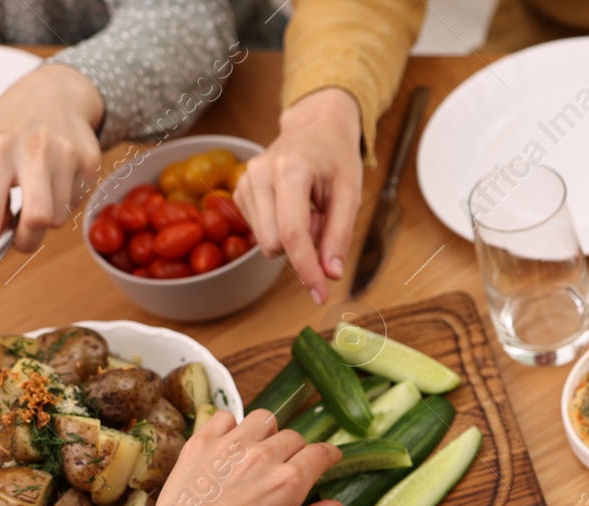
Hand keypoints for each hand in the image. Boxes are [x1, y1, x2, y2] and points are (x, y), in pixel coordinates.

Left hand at [0, 63, 103, 283]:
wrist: (57, 90)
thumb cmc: (16, 124)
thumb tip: (3, 238)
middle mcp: (34, 151)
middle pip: (39, 218)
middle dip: (28, 240)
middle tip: (20, 239)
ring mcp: (67, 156)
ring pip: (59, 217)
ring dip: (46, 218)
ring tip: (39, 191)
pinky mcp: (91, 162)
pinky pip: (76, 203)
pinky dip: (64, 202)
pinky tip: (59, 178)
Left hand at [105, 409, 342, 505]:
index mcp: (288, 484)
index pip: (320, 453)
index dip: (328, 455)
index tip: (327, 458)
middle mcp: (263, 457)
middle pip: (294, 437)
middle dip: (296, 451)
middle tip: (284, 469)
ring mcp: (231, 445)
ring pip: (265, 419)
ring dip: (268, 433)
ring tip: (259, 452)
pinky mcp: (203, 441)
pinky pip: (227, 417)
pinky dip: (233, 428)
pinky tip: (230, 449)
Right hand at [234, 88, 362, 304]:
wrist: (315, 127)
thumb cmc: (335, 157)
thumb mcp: (350, 194)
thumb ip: (339, 235)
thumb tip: (330, 274)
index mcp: (290, 170)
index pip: (292, 235)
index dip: (307, 270)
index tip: (320, 294)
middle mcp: (260, 174)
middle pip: (276, 244)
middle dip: (303, 246)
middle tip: (321, 219)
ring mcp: (245, 181)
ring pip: (266, 243)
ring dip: (291, 238)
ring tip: (308, 209)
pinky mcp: (239, 191)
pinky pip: (259, 233)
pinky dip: (280, 229)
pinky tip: (292, 208)